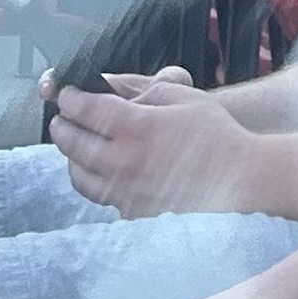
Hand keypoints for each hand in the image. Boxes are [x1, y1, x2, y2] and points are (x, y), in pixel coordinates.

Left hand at [49, 68, 257, 215]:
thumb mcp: (180, 96)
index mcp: (136, 128)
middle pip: (73, 143)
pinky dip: (87, 178)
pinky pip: (97, 194)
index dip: (69, 98)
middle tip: (60, 115)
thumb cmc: (214, 132)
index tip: (65, 92)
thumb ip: (140, 91)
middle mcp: (124, 162)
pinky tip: (94, 167)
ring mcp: (125, 192)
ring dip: (69, 155)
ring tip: (72, 142)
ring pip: (78, 175)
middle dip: (62, 125)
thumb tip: (106, 87)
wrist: (237, 178)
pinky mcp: (131, 211)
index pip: (85, 110)